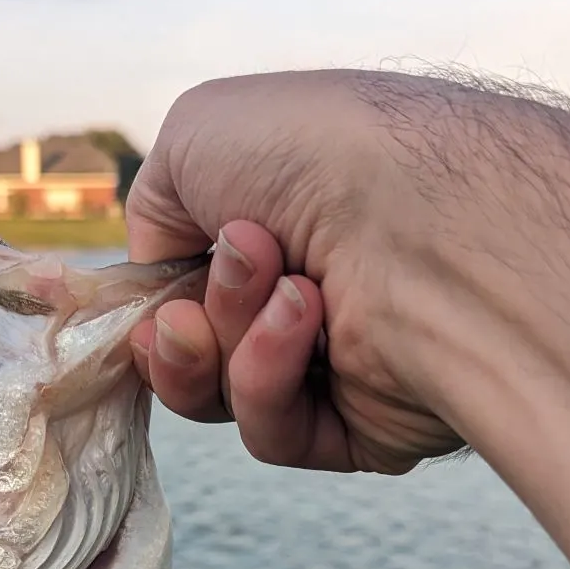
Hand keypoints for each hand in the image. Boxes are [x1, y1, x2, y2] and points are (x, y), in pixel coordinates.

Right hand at [126, 73, 464, 472]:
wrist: (426, 215)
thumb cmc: (318, 154)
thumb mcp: (195, 135)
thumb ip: (152, 207)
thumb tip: (165, 277)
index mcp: (275, 225)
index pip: (179, 288)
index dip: (148, 300)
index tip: (143, 294)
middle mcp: (305, 292)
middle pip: (189, 352)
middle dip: (180, 322)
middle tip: (224, 276)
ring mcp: (334, 364)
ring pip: (220, 396)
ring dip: (231, 339)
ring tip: (290, 288)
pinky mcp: (362, 429)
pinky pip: (273, 433)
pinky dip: (268, 379)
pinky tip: (309, 322)